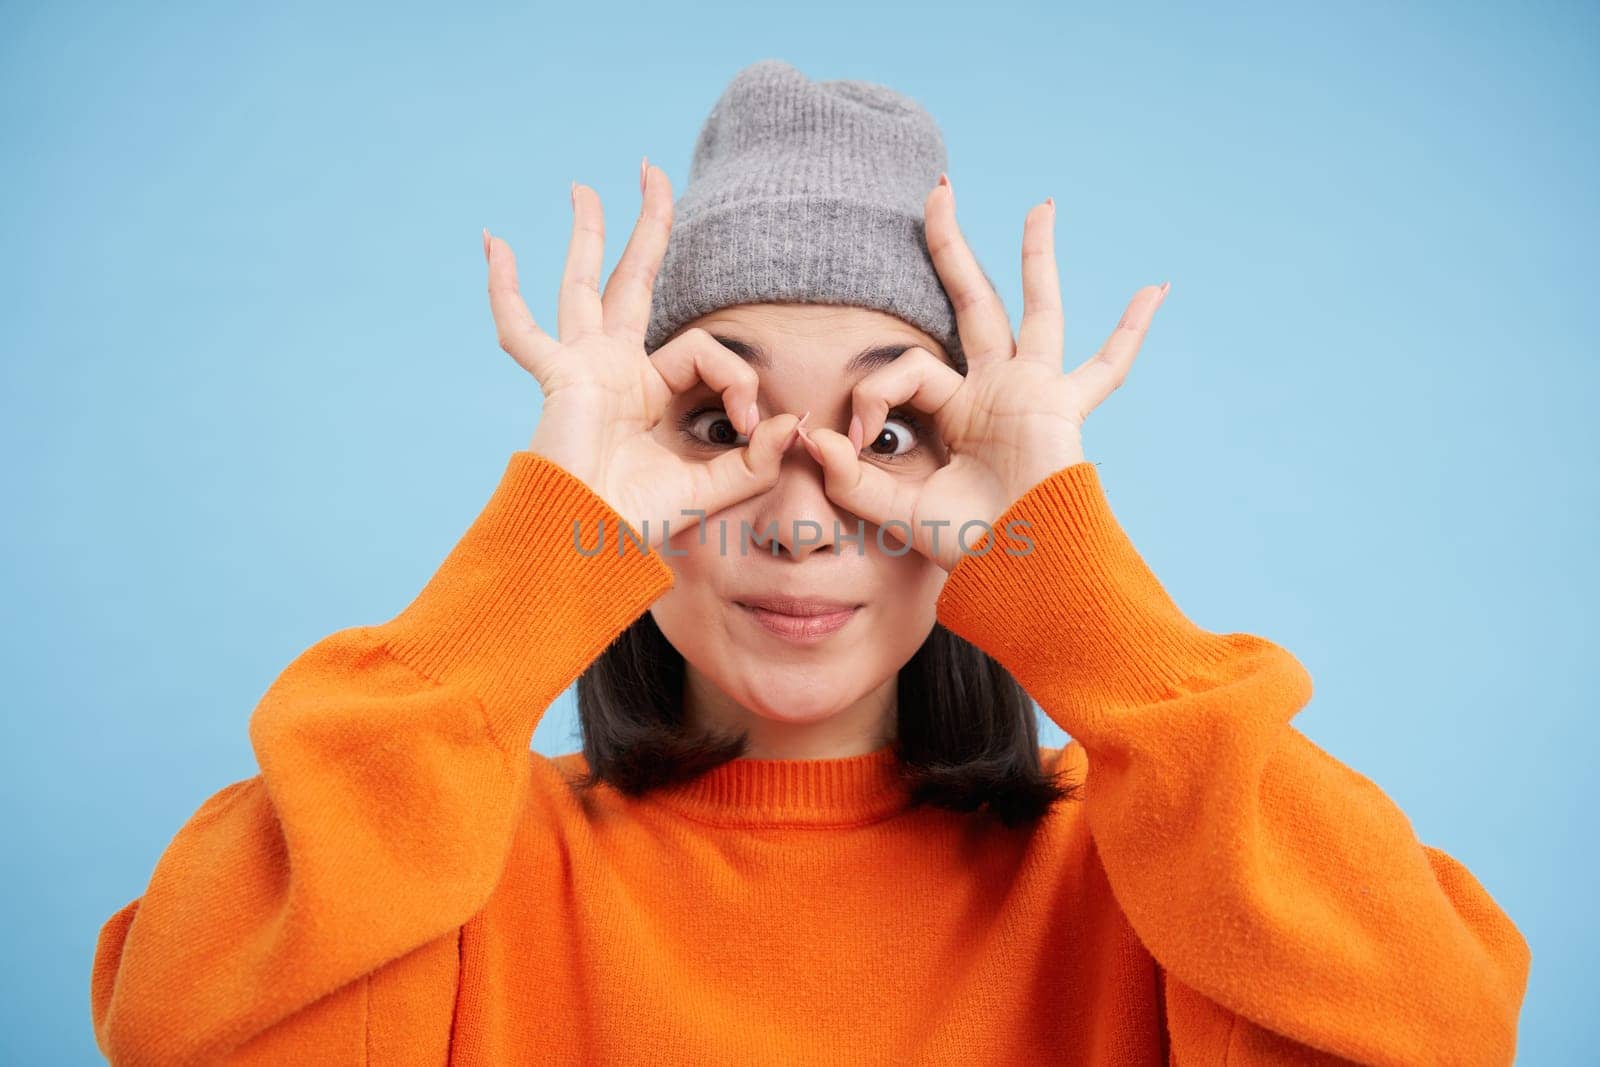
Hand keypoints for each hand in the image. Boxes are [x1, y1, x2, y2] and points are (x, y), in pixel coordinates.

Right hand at [485, 164, 806, 548]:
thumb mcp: (711, 489)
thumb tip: (795, 424)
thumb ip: (754, 461)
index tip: (753, 424)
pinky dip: (504, 289)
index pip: (705, 351)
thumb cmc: (638, 523)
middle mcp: (616, 369)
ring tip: (585, 187)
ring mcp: (582, 367)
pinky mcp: (559, 376)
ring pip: (585, 284)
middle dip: (647, 228)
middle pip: (635, 281)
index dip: (738, 379)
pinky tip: (494, 242)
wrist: (587, 545)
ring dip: (587, 234)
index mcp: (651, 391)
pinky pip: (521, 329)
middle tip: (654, 173)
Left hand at [795, 178, 1169, 571]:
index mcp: (954, 410)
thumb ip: (851, 478)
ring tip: (1041, 207)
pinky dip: (1132, 332)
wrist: (1016, 572)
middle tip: (936, 191)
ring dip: (1036, 258)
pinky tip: (1156, 289)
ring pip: (1035, 310)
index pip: (906, 369)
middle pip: (971, 302)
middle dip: (951, 248)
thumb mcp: (896, 509)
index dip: (871, 393)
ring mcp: (1033, 392)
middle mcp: (994, 390)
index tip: (854, 439)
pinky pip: (1106, 366)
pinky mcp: (1063, 406)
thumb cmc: (965, 547)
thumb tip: (809, 437)